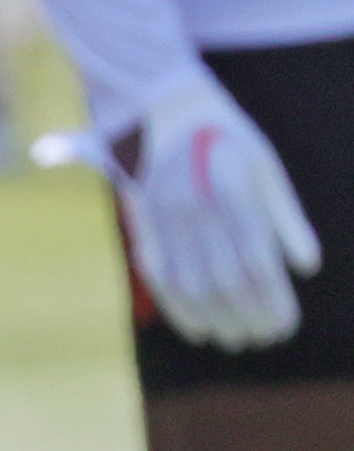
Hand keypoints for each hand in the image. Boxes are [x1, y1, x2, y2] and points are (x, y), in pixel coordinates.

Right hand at [109, 72, 325, 352]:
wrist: (163, 111)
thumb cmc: (228, 139)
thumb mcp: (267, 168)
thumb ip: (286, 219)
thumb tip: (307, 269)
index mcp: (232, 190)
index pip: (255, 260)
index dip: (272, 299)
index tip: (287, 324)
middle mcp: (194, 208)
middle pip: (224, 280)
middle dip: (248, 315)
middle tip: (268, 338)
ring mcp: (164, 220)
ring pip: (191, 285)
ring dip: (216, 319)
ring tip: (239, 339)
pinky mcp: (144, 227)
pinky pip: (160, 278)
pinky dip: (179, 308)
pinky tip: (200, 328)